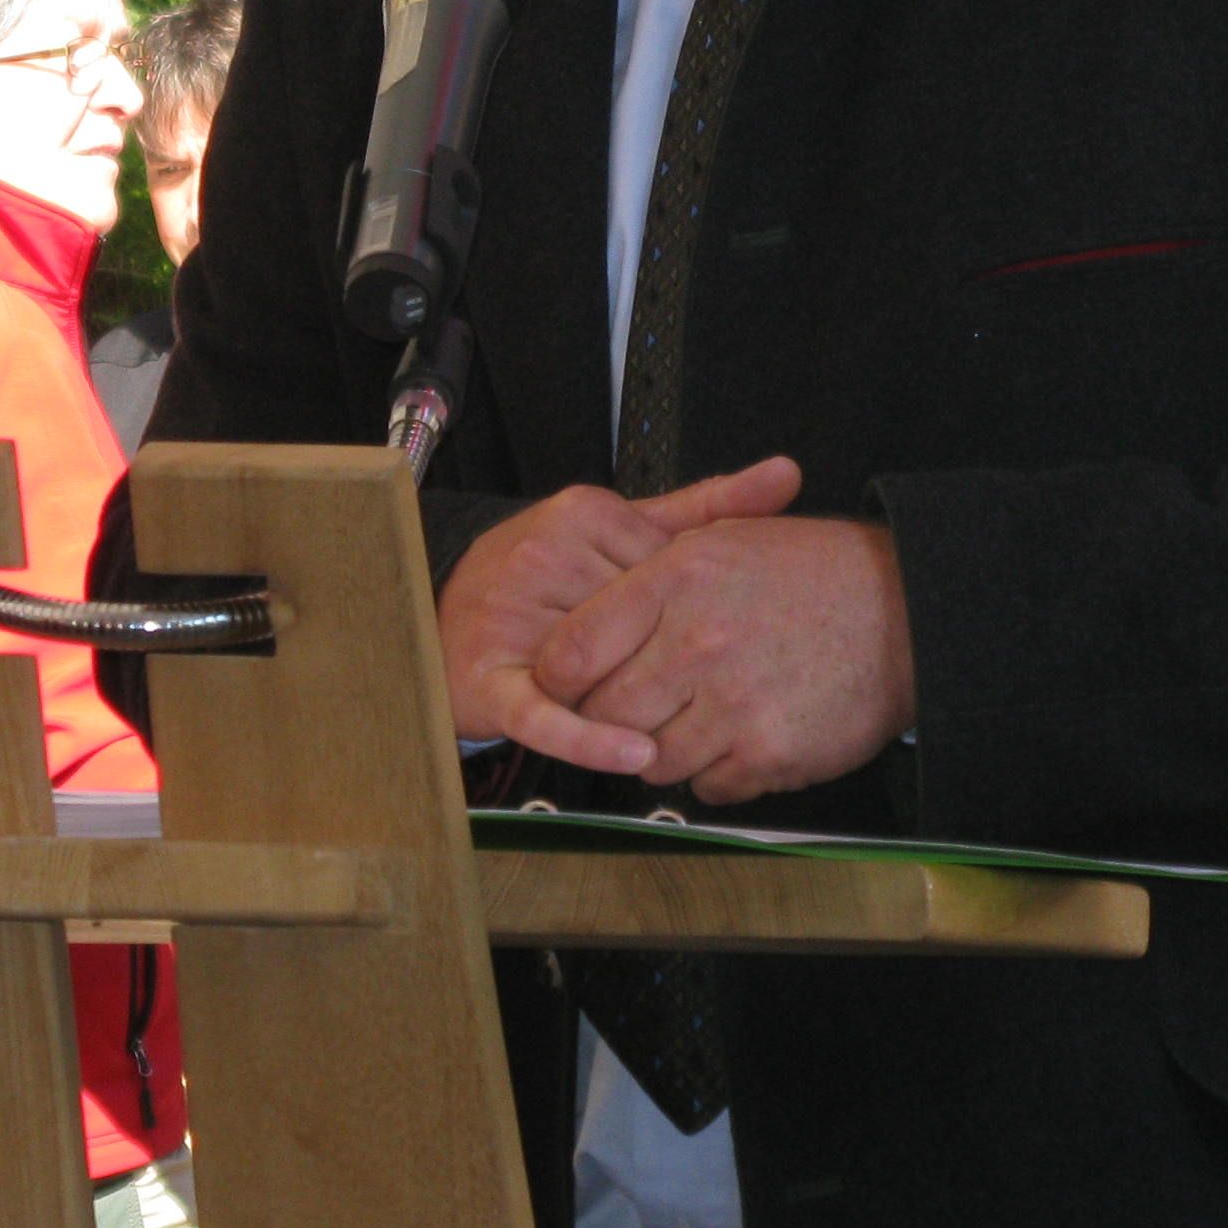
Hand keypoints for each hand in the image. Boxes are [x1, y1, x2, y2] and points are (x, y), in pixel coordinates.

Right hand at [441, 459, 803, 771]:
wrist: (438, 618)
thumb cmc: (544, 580)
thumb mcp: (626, 532)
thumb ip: (706, 507)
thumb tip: (789, 473)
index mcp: (582, 513)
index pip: (666, 566)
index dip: (696, 610)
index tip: (723, 635)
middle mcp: (544, 556)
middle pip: (637, 618)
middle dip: (674, 657)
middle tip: (714, 692)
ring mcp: (512, 617)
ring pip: (599, 667)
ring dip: (640, 704)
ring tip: (689, 731)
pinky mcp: (490, 680)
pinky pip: (547, 716)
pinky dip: (592, 740)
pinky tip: (639, 754)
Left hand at [534, 515, 915, 804]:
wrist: (904, 612)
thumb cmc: (812, 572)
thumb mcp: (722, 540)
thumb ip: (648, 575)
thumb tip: (581, 623)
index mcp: (675, 579)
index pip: (572, 650)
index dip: (561, 676)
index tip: (570, 684)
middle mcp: (697, 641)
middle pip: (605, 713)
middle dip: (612, 718)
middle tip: (639, 706)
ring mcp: (732, 703)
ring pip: (652, 759)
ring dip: (665, 749)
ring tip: (699, 717)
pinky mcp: (766, 753)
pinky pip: (707, 785)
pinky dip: (717, 770)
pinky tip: (742, 734)